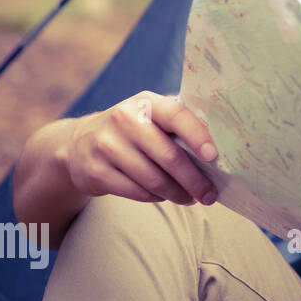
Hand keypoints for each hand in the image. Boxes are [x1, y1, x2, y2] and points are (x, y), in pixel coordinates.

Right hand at [63, 91, 218, 205]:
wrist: (78, 145)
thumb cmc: (133, 132)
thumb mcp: (151, 117)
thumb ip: (181, 125)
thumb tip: (223, 150)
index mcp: (145, 102)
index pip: (177, 115)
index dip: (198, 136)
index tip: (213, 157)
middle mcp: (124, 119)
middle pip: (168, 156)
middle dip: (194, 180)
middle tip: (210, 195)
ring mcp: (106, 145)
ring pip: (153, 179)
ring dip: (178, 194)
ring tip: (191, 198)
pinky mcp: (95, 171)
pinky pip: (136, 192)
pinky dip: (156, 198)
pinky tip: (164, 196)